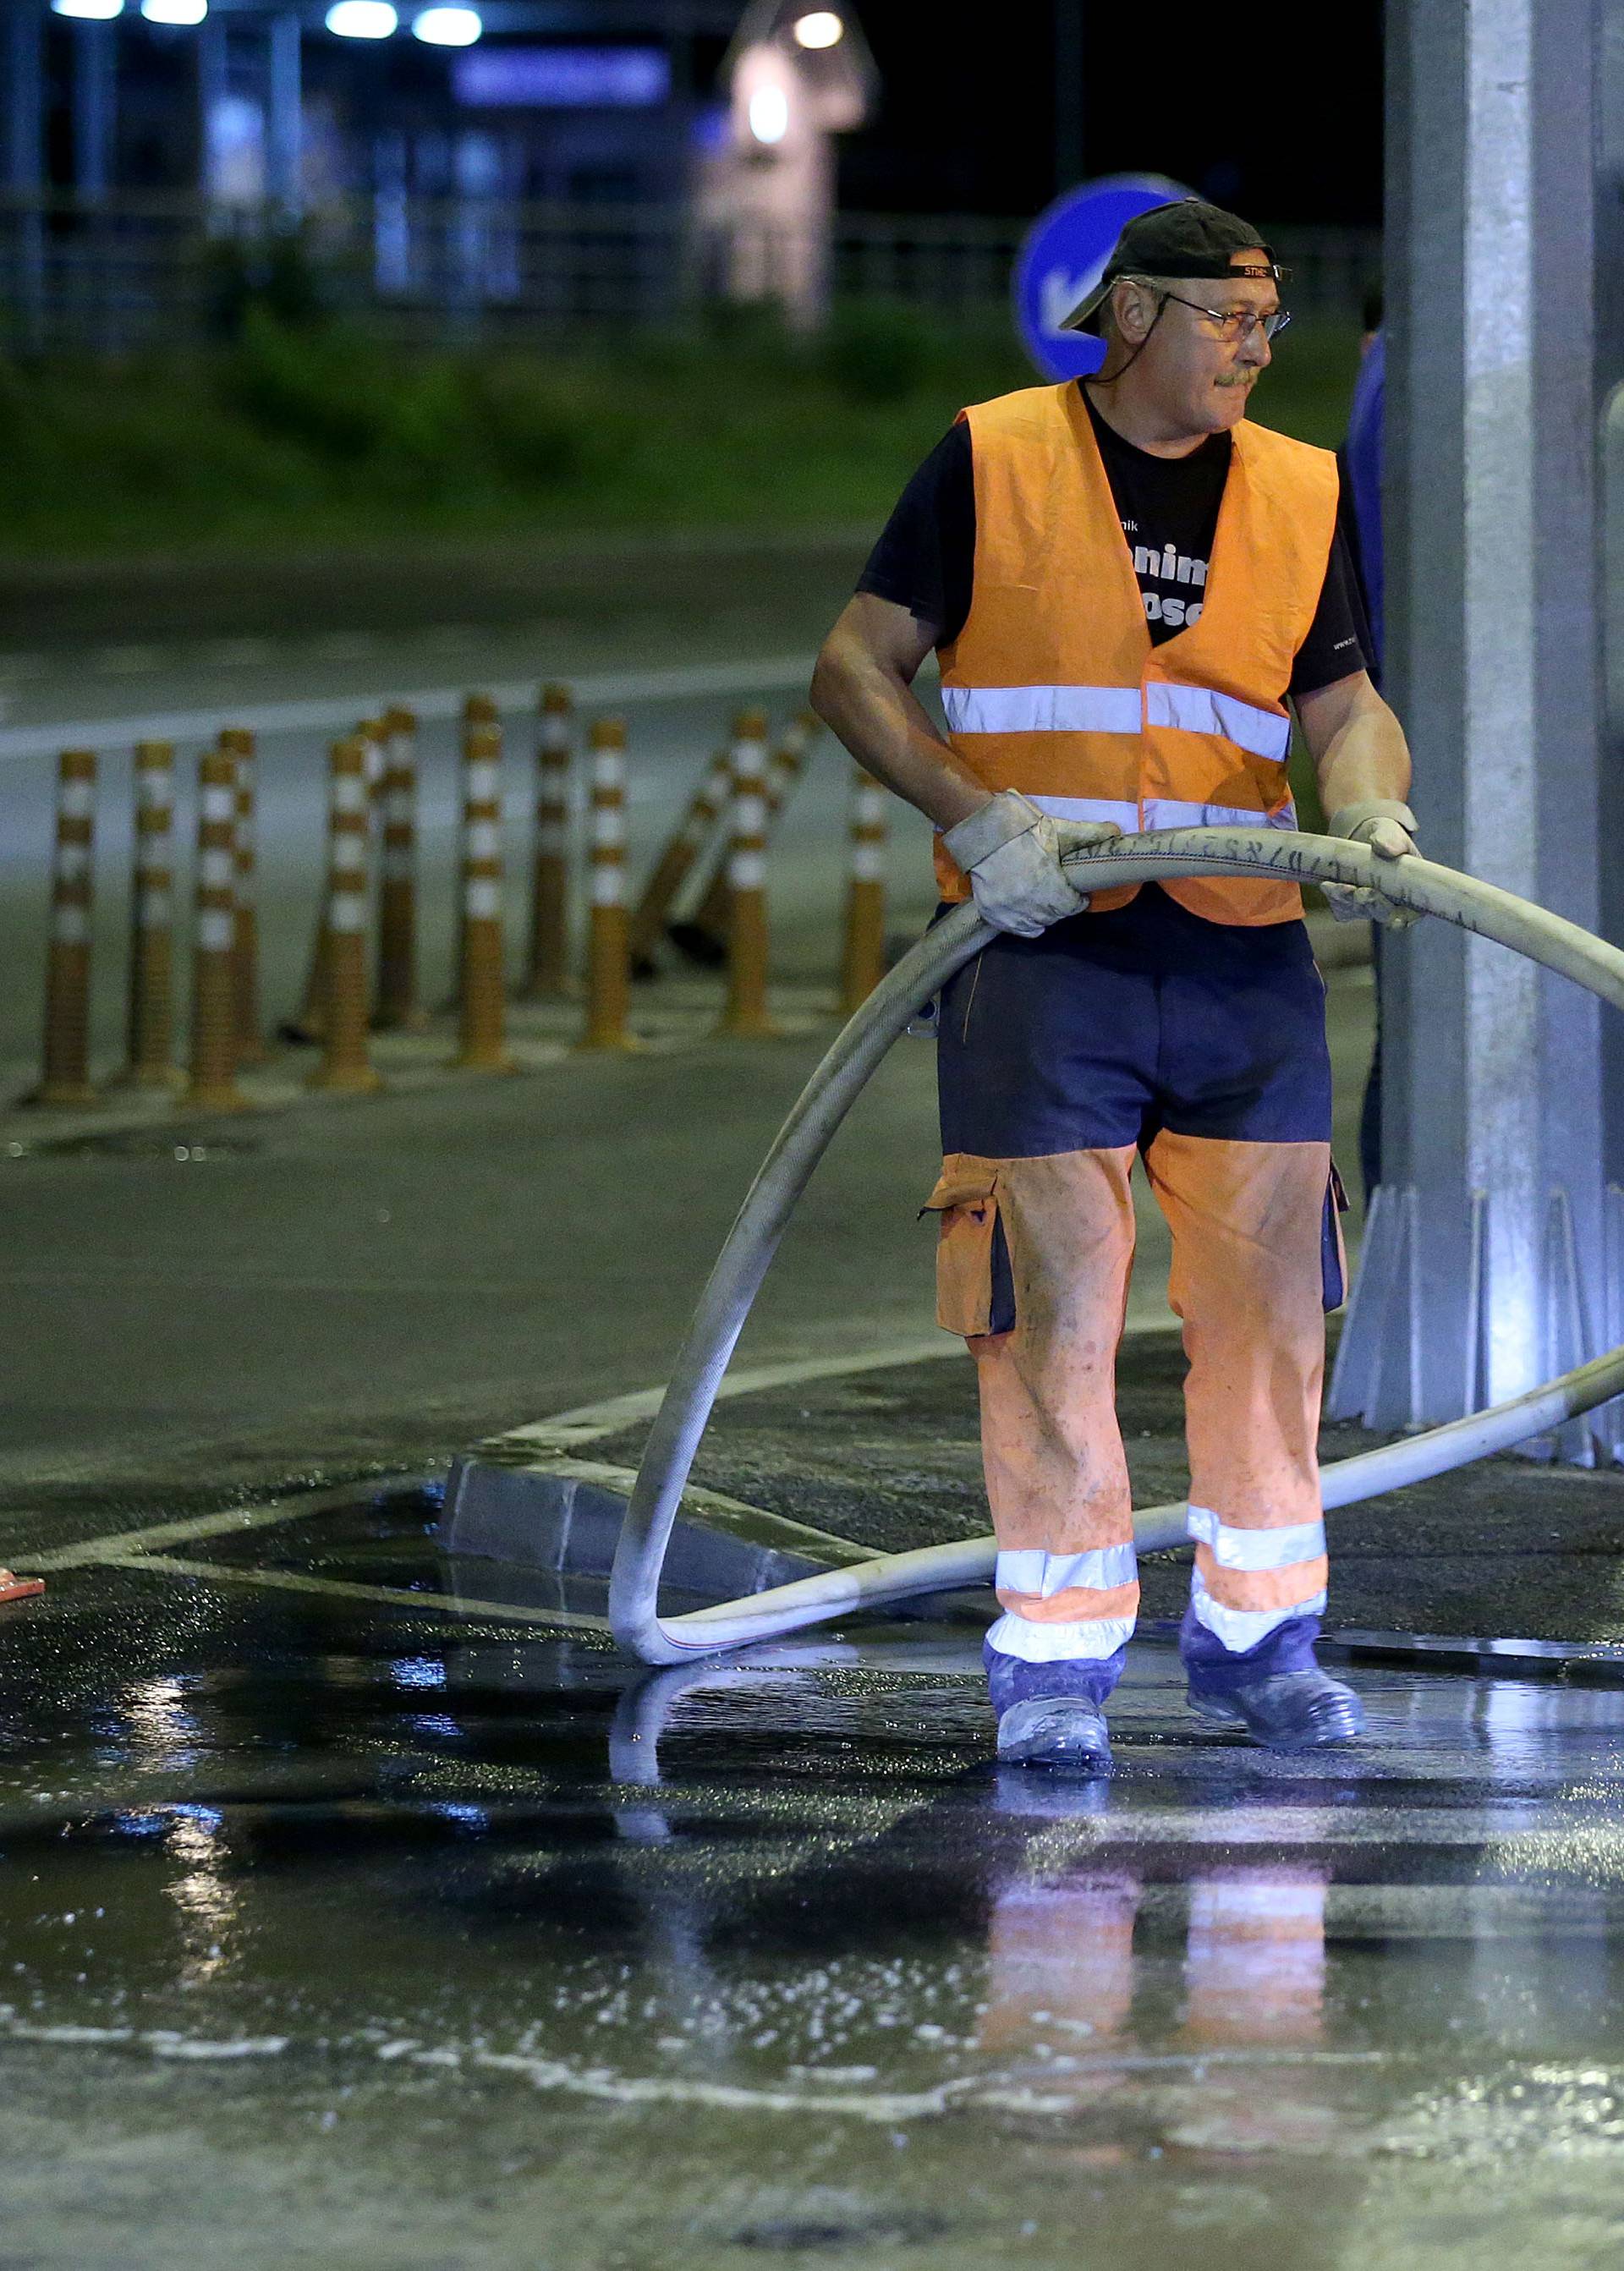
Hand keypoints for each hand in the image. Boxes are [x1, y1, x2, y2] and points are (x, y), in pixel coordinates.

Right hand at [943, 790, 1093, 937]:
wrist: (983, 833)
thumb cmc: (1022, 831)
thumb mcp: (1057, 829)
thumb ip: (1088, 834)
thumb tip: (1116, 833)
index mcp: (1046, 884)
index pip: (1071, 906)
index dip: (1078, 901)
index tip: (1080, 895)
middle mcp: (1028, 903)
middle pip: (1055, 916)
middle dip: (1063, 906)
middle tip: (1062, 895)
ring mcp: (1008, 911)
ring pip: (1037, 924)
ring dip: (1046, 916)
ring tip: (1046, 902)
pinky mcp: (992, 914)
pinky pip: (1017, 930)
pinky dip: (1027, 925)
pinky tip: (1030, 913)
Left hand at [1323, 798, 1419, 928]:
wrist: (1359, 837)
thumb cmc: (1384, 837)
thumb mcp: (1389, 833)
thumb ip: (1391, 840)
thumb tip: (1389, 849)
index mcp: (1411, 890)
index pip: (1414, 912)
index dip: (1406, 919)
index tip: (1396, 921)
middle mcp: (1391, 903)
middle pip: (1383, 914)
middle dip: (1371, 905)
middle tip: (1361, 892)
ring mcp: (1368, 906)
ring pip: (1358, 912)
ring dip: (1347, 901)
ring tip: (1336, 886)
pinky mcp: (1349, 905)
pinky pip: (1341, 909)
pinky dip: (1335, 899)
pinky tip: (1328, 885)